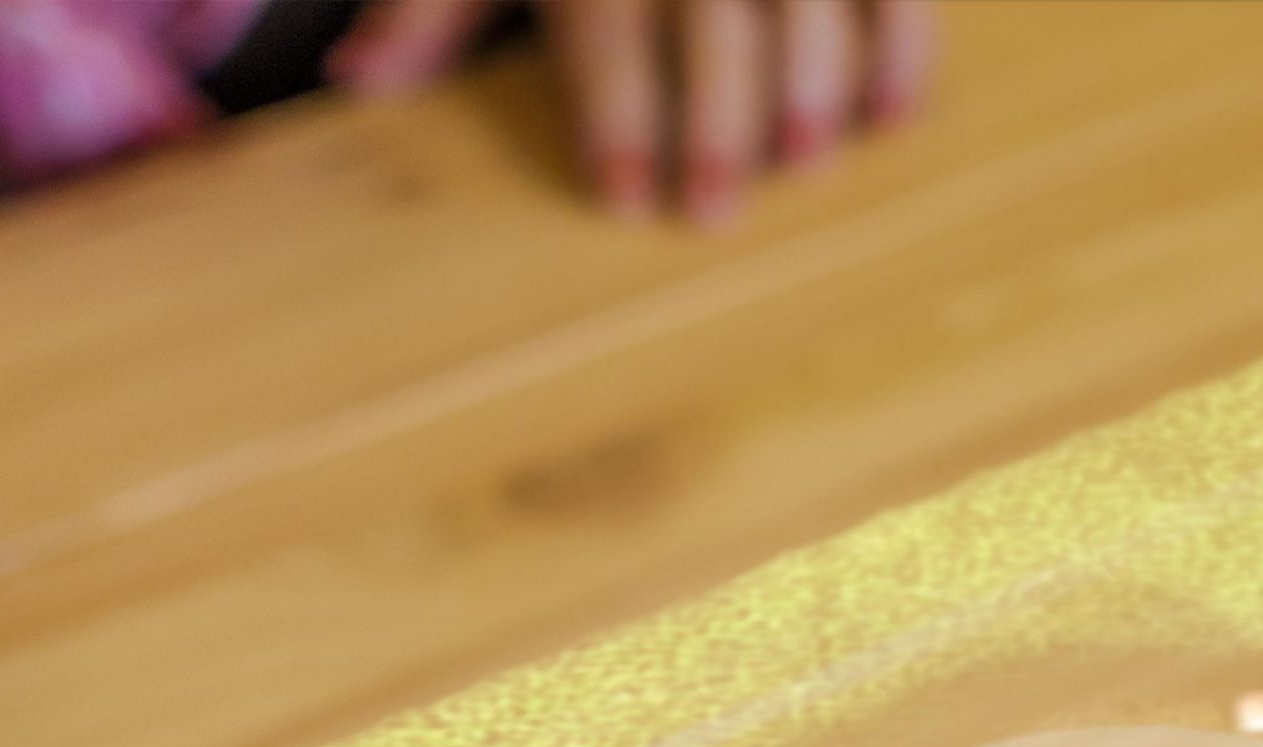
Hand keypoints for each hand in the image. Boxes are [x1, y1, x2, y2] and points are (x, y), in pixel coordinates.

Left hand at [330, 0, 939, 224]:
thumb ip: (433, 3)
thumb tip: (359, 78)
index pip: (607, 21)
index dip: (611, 108)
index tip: (620, 194)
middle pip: (713, 14)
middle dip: (714, 111)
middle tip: (713, 211)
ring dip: (815, 76)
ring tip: (808, 160)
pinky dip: (903, 42)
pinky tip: (895, 115)